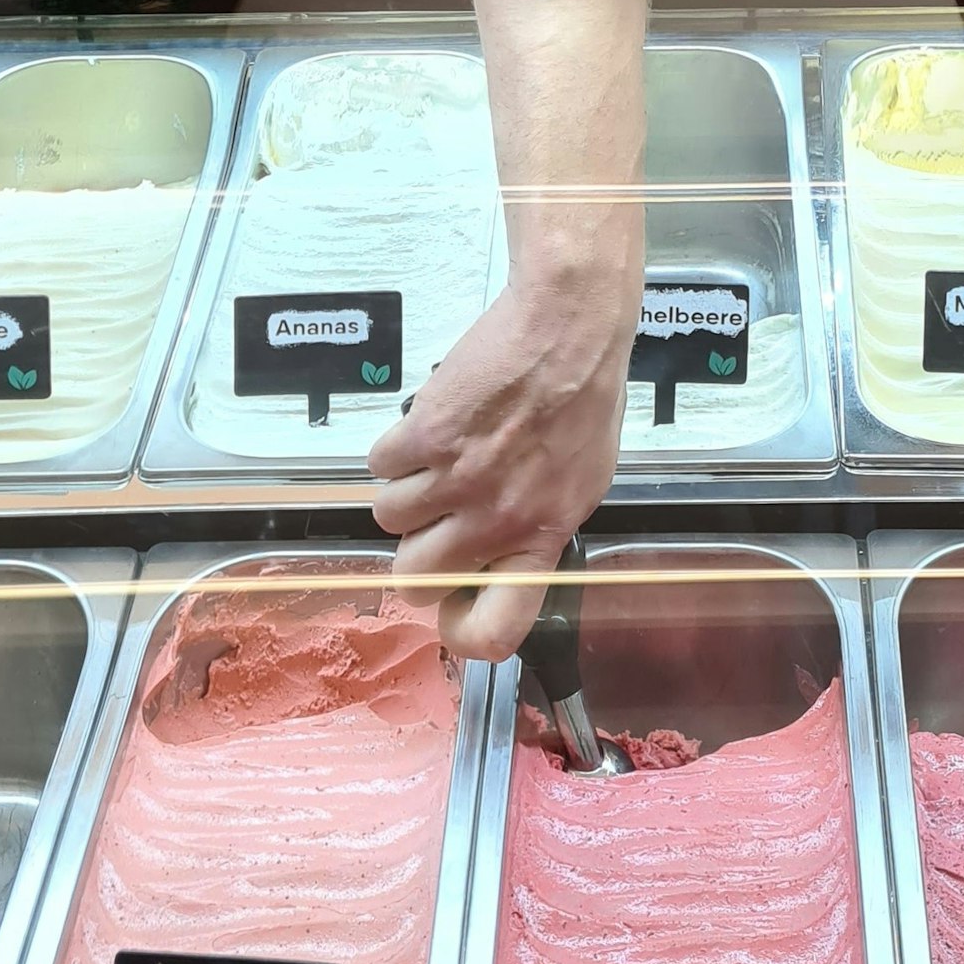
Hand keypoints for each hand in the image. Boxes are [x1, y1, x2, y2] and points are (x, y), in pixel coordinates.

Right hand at [368, 279, 632, 659]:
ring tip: (438, 460)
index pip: (495, 631)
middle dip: (417, 550)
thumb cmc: (584, 401)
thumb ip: (537, 529)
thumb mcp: (582, 484)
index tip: (452, 606)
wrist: (568, 330)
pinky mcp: (424, 437)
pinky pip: (379, 466)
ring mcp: (456, 480)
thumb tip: (498, 560)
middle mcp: (496, 522)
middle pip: (414, 577)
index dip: (460, 633)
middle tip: (436, 517)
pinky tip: (431, 428)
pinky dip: (395, 449)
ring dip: (404, 493)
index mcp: (542, 540)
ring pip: (388, 519)